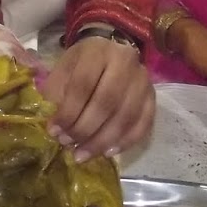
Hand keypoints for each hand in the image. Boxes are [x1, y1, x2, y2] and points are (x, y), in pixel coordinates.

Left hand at [43, 36, 155, 162]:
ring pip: (125, 116)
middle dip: (84, 129)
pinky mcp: (152, 97)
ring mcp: (143, 80)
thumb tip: (55, 128)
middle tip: (68, 144)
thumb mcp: (63, 71)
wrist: (109, 54)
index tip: (54, 131)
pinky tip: (108, 152)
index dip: (68, 112)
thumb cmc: (81, 65)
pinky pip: (143, 124)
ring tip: (82, 155)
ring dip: (102, 141)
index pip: (83, 84)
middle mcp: (125, 62)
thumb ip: (56, 95)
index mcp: (98, 51)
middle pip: (106, 102)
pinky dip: (125, 142)